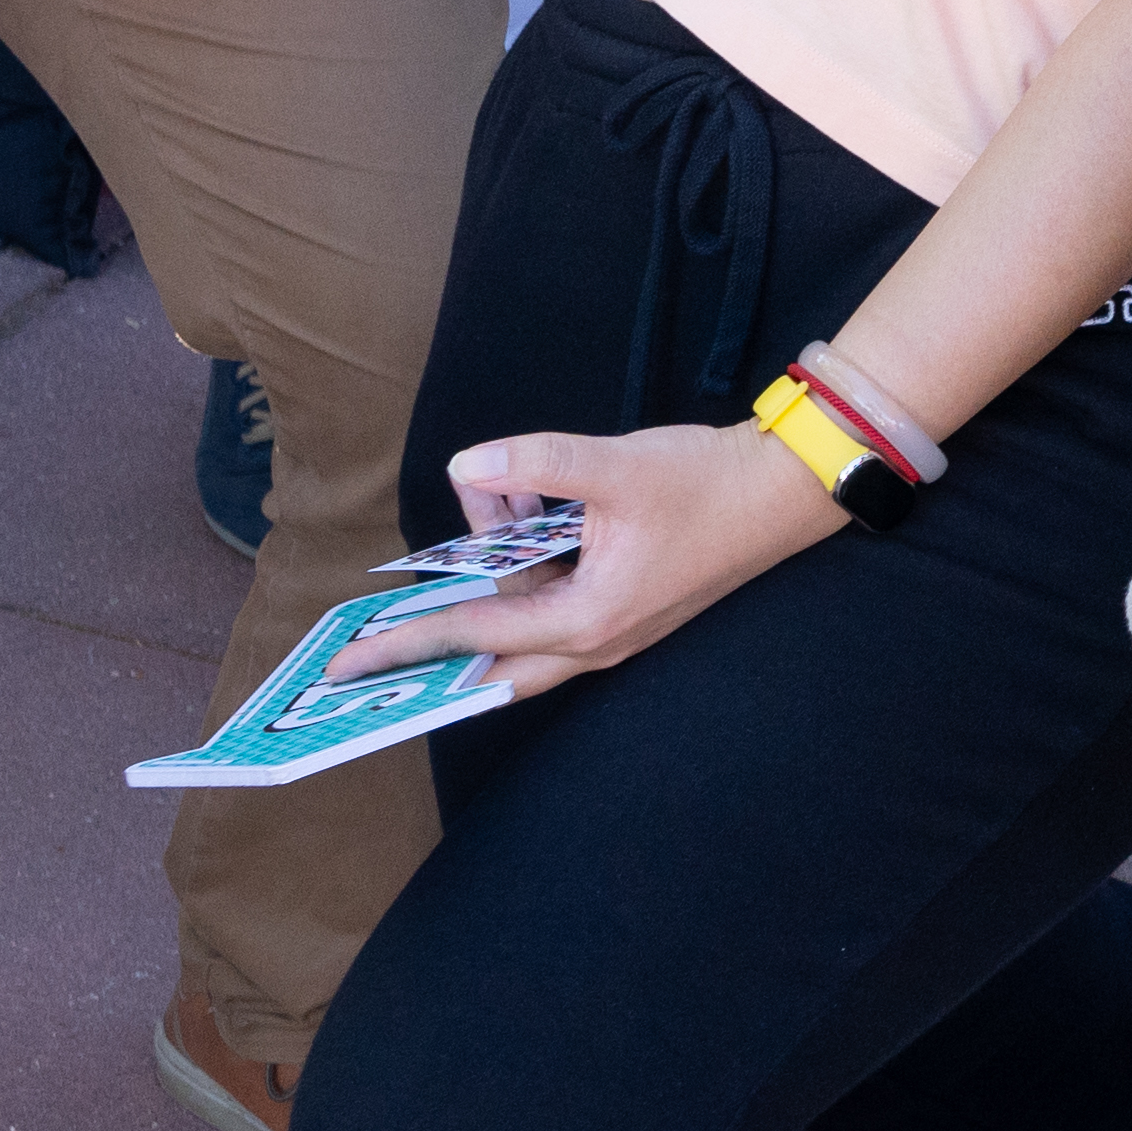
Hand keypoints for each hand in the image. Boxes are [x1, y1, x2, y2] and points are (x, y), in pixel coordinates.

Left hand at [342, 418, 840, 692]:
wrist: (783, 490)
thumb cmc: (707, 484)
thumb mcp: (615, 465)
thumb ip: (535, 464)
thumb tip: (465, 467)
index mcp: (589, 618)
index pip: (477, 636)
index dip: (408, 643)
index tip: (348, 661)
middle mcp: (596, 639)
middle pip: (493, 666)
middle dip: (430, 655)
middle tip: (364, 656)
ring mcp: (613, 628)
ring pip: (523, 626)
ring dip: (488, 581)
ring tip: (485, 506)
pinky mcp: (623, 605)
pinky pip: (549, 602)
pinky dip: (519, 569)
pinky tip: (516, 512)